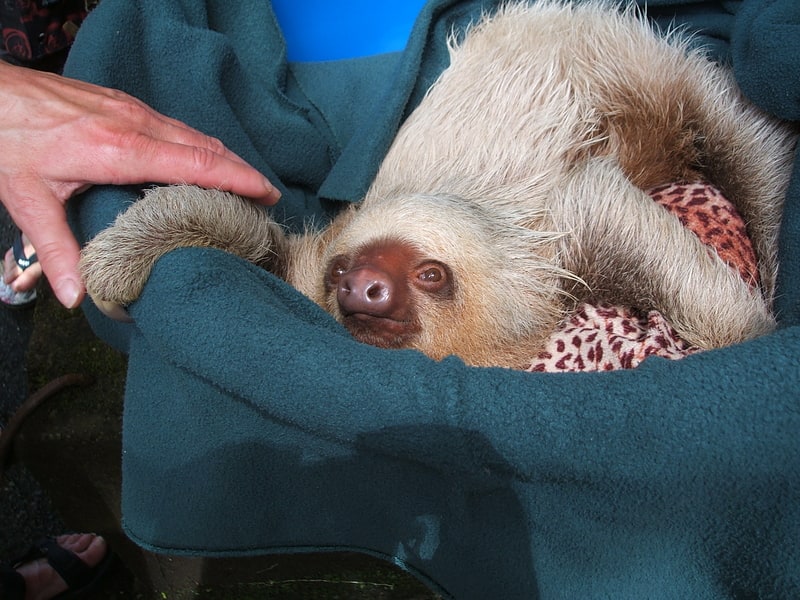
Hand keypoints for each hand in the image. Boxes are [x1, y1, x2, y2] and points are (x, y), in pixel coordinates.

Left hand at [0, 61, 280, 308]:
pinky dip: (200, 146)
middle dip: (242, 170)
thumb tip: (75, 296)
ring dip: (223, 157)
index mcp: (119, 148)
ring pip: (193, 133)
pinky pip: (175, 125)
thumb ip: (56, 250)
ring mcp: (130, 109)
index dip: (238, 178)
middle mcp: (133, 123)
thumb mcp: (27, 198)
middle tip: (266, 198)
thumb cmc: (4, 136)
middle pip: (206, 146)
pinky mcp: (122, 104)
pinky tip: (202, 162)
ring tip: (244, 184)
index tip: (267, 193)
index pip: (197, 162)